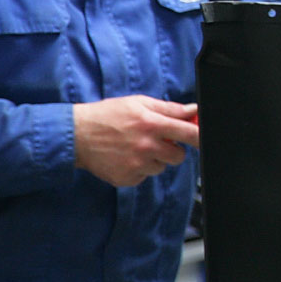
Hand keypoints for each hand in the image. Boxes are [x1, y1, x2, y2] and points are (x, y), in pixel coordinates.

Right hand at [73, 95, 200, 187]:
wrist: (76, 136)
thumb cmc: (107, 116)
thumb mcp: (138, 103)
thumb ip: (169, 108)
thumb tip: (193, 110)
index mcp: (151, 124)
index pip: (188, 133)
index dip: (200, 136)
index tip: (204, 137)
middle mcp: (146, 146)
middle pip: (178, 156)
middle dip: (173, 149)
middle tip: (157, 141)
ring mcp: (136, 165)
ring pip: (161, 167)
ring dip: (154, 159)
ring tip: (135, 147)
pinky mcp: (127, 178)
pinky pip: (145, 176)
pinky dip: (139, 169)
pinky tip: (125, 157)